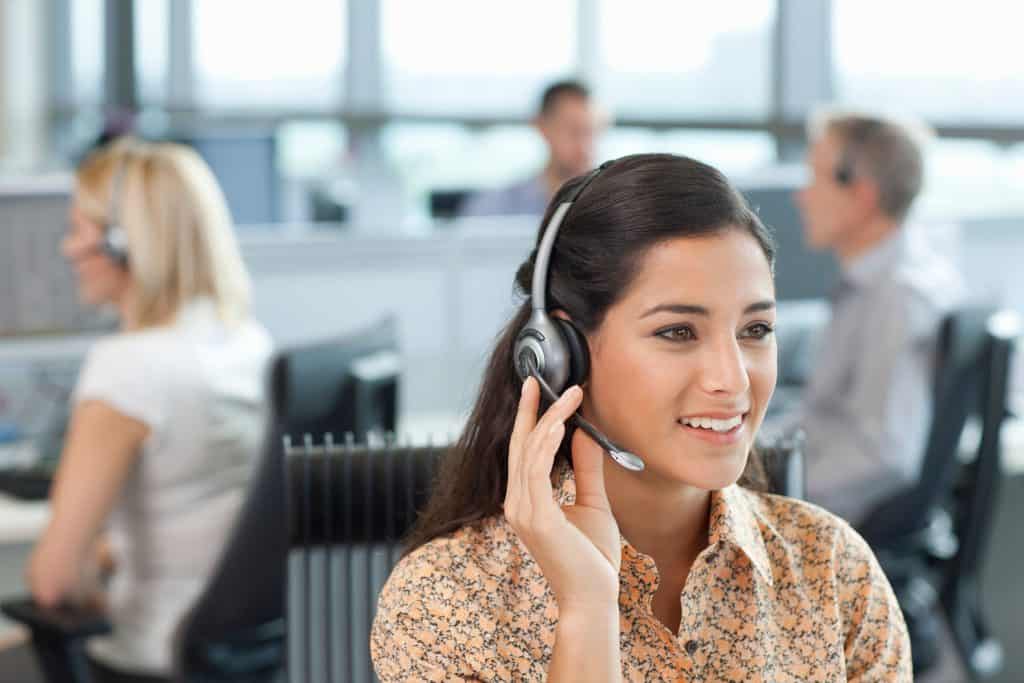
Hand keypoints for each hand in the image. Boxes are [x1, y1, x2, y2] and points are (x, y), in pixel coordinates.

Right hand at [504, 377, 620, 613]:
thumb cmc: (592, 558)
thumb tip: (586, 435)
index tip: (536, 388)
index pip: (522, 451)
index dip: (528, 418)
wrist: (593, 598)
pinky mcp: (537, 518)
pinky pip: (537, 472)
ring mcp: (523, 512)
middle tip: (541, 378)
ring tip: (570, 395)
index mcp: (526, 501)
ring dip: (549, 420)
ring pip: (530, 453)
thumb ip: (586, 469)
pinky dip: (547, 445)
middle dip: (532, 409)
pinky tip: (560, 425)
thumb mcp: (593, 503)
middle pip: (521, 445)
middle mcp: (517, 504)